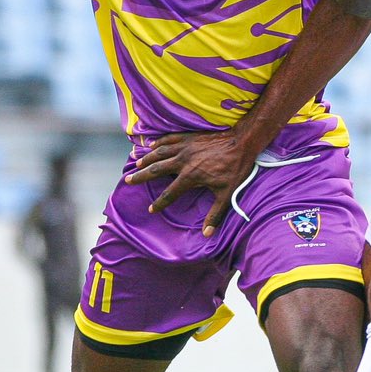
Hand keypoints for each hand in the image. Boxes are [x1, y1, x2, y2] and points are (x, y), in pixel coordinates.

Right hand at [123, 130, 259, 235]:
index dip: (159, 203)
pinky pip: (169, 139)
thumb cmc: (236, 168)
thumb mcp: (227, 194)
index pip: (170, 193)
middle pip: (156, 170)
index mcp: (190, 176)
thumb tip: (207, 234)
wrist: (242, 141)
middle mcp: (183, 161)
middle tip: (128, 180)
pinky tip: (151, 145)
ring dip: (146, 158)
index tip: (150, 209)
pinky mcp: (189, 137)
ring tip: (136, 164)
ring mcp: (185, 147)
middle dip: (141, 176)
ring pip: (159, 153)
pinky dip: (158, 142)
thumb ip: (215, 214)